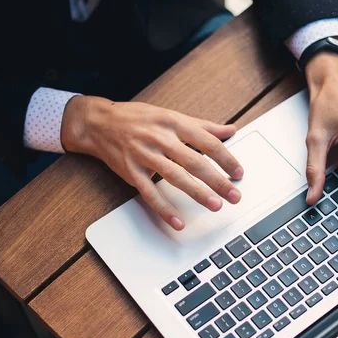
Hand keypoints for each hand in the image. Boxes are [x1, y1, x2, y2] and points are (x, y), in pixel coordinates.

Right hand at [61, 95, 243, 229]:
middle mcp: (160, 138)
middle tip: (234, 195)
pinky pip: (150, 193)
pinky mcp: (131, 171)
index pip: (207, 141)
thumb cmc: (139, 119)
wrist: (99, 123)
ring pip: (175, 177)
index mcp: (174, 122)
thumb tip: (231, 129)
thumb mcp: (172, 116)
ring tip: (215, 205)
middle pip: (194, 161)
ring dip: (197, 193)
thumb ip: (203, 126)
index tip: (239, 172)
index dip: (226, 158)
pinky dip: (164, 208)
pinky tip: (178, 221)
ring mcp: (144, 155)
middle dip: (217, 180)